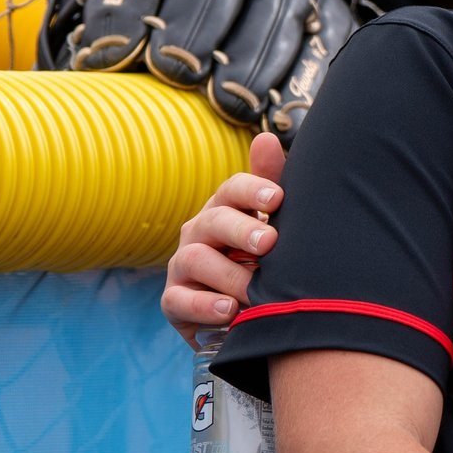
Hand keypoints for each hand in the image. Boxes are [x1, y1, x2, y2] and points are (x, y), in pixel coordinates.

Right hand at [163, 133, 286, 344]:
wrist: (246, 314)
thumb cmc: (260, 262)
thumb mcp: (273, 226)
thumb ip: (272, 185)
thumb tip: (268, 138)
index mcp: (225, 210)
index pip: (232, 190)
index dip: (252, 190)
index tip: (277, 198)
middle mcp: (199, 233)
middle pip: (214, 221)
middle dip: (241, 230)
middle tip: (270, 243)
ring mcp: (182, 267)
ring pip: (195, 259)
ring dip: (228, 274)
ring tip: (255, 290)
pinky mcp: (175, 302)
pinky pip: (179, 301)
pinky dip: (203, 306)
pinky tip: (229, 311)